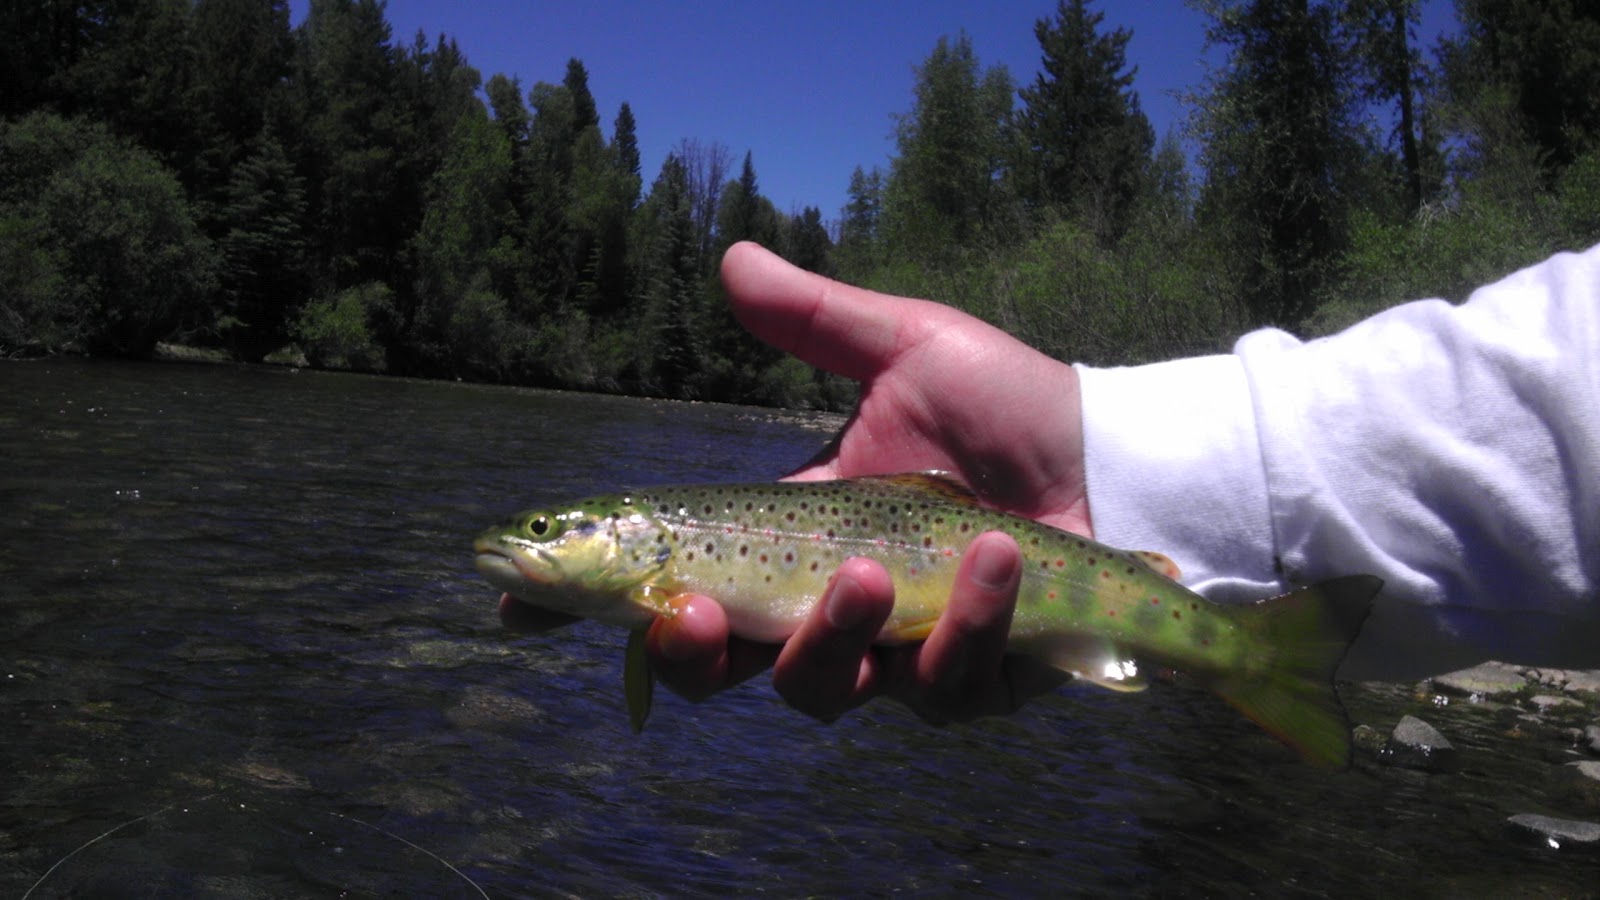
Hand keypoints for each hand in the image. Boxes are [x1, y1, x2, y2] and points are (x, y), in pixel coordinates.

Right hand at [647, 242, 1088, 722]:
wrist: (1109, 449)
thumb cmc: (1002, 401)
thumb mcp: (906, 349)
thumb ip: (817, 319)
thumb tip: (732, 256)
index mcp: (806, 542)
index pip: (703, 602)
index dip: (657, 621)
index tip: (608, 606)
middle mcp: (844, 611)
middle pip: (745, 672)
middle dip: (712, 659)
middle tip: (710, 618)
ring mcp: (908, 652)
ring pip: (837, 689)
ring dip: (841, 634)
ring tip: (875, 569)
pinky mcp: (982, 679)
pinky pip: (950, 683)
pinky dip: (967, 622)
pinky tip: (996, 556)